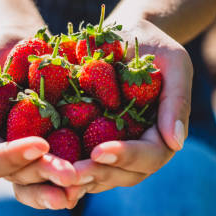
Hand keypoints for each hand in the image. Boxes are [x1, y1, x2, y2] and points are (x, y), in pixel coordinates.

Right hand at [0, 28, 79, 209]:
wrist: (23, 46)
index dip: (14, 157)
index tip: (40, 144)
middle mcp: (11, 158)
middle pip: (23, 177)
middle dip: (46, 174)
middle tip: (70, 174)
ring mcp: (36, 157)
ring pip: (46, 181)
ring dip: (65, 185)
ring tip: (86, 183)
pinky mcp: (62, 149)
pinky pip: (70, 169)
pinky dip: (83, 175)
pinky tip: (99, 175)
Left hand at [64, 19, 192, 199]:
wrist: (121, 37)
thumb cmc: (152, 46)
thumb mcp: (173, 63)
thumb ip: (177, 100)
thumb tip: (176, 142)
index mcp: (161, 136)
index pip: (149, 156)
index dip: (125, 157)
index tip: (100, 151)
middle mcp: (136, 151)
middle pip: (121, 174)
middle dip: (96, 174)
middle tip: (70, 173)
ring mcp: (110, 150)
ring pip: (97, 176)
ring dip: (75, 178)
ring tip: (51, 173)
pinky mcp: (85, 144)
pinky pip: (74, 162)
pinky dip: (59, 166)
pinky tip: (38, 164)